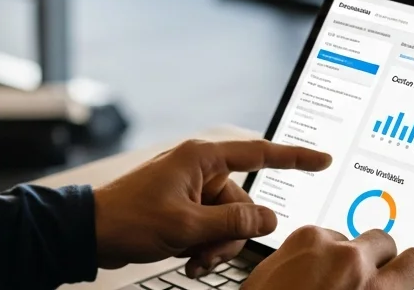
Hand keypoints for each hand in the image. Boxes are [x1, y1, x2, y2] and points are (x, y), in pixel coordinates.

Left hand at [92, 139, 331, 276]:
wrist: (91, 232)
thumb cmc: (131, 218)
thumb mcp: (189, 225)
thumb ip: (234, 221)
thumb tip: (269, 219)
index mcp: (203, 158)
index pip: (259, 153)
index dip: (295, 158)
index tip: (322, 159)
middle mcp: (200, 169)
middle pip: (243, 203)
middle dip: (230, 234)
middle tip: (207, 253)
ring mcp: (190, 189)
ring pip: (227, 221)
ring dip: (215, 245)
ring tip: (192, 260)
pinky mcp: (182, 208)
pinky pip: (209, 227)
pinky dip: (202, 246)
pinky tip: (186, 260)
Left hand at [245, 225, 413, 289]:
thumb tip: (393, 288)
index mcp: (374, 289)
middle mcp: (351, 261)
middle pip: (385, 242)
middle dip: (382, 257)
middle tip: (372, 274)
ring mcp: (323, 244)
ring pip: (351, 238)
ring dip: (348, 254)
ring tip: (331, 279)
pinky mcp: (299, 237)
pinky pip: (324, 236)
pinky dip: (322, 250)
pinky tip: (310, 272)